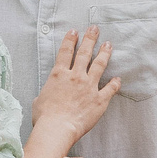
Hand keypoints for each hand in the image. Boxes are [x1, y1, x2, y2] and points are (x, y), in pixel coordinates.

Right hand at [29, 27, 119, 142]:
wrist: (57, 128)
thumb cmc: (44, 117)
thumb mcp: (38, 100)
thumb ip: (44, 94)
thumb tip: (44, 97)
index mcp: (58, 75)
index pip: (66, 52)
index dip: (70, 40)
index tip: (74, 31)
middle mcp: (75, 77)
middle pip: (84, 53)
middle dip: (90, 39)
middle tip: (95, 29)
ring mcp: (89, 87)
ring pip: (99, 65)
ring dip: (104, 53)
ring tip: (108, 45)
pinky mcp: (99, 100)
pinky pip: (110, 88)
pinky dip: (115, 83)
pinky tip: (118, 78)